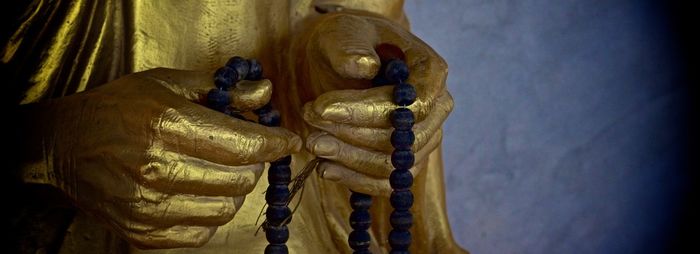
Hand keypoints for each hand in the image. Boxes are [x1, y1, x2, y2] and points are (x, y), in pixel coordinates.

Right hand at [24, 68, 300, 247]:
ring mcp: (150, 207)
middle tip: (243, 149)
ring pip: (226, 208)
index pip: (244, 144)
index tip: (289, 140)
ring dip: (232, 189)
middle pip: (241, 179)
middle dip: (252, 162)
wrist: (65, 146)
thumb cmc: (119, 109)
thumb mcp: (168, 85)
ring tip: (217, 170)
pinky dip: (210, 213)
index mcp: (168, 125)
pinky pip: (202, 232)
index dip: (275, 143)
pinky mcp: (143, 233)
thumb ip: (221, 89)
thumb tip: (264, 94)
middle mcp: (159, 169)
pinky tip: (197, 192)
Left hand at [297, 12, 452, 196]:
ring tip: (312, 142)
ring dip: (348, 158)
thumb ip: (351, 49)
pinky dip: (353, 179)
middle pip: (403, 139)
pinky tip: (324, 167)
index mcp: (431, 71)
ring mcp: (423, 138)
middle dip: (352, 134)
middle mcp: (436, 108)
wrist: (343, 59)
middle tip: (309, 120)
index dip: (367, 111)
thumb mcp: (344, 34)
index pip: (411, 105)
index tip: (323, 107)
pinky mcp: (404, 162)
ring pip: (392, 163)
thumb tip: (365, 67)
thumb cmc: (349, 41)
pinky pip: (384, 182)